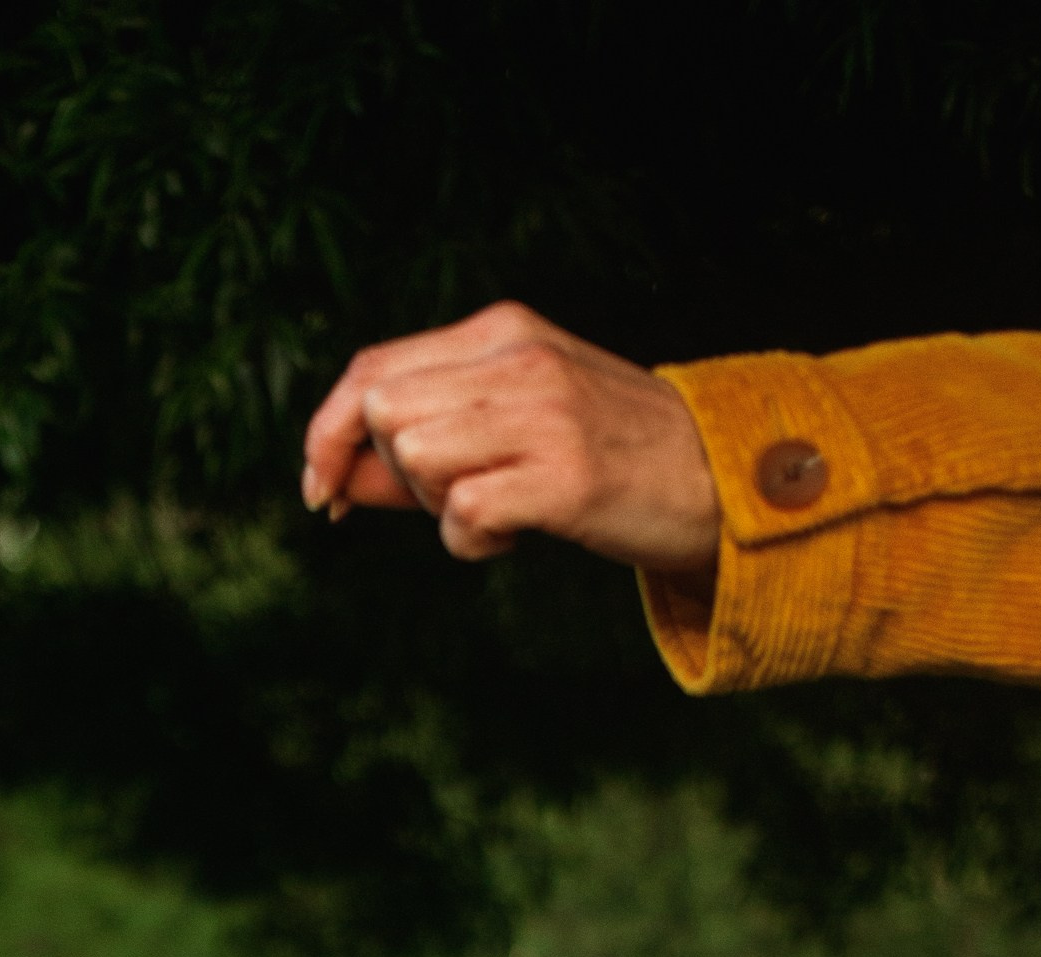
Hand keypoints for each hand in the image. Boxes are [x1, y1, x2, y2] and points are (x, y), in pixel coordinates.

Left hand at [302, 302, 720, 577]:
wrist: (719, 478)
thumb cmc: (609, 455)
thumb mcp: (517, 421)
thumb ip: (427, 441)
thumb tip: (333, 478)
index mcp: (502, 331)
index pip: (372, 369)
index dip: (326, 433)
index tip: (321, 490)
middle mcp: (519, 359)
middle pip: (382, 413)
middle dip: (390, 475)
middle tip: (452, 497)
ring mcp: (544, 415)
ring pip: (415, 458)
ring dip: (435, 508)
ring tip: (495, 510)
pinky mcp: (565, 477)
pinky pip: (462, 514)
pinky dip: (471, 542)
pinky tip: (516, 534)